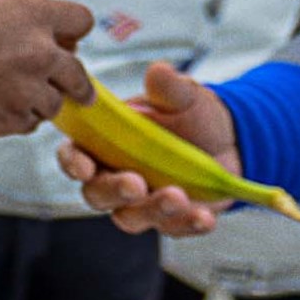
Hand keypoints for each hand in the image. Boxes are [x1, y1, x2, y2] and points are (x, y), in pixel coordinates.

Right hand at [0, 0, 95, 139]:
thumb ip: (25, 27)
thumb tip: (49, 44)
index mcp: (33, 15)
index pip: (81, 21)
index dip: (71, 35)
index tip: (64, 45)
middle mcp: (40, 51)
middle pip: (79, 74)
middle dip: (72, 82)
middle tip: (66, 88)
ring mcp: (30, 89)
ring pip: (55, 104)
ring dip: (37, 101)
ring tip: (3, 93)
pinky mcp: (16, 119)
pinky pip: (30, 123)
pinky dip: (16, 118)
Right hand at [57, 61, 234, 237]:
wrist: (226, 141)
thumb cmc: (189, 114)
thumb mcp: (183, 97)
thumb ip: (169, 88)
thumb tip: (160, 71)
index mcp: (104, 143)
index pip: (74, 155)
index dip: (73, 162)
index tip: (84, 166)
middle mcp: (115, 175)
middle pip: (97, 193)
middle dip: (115, 191)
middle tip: (136, 184)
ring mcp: (141, 202)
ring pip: (131, 217)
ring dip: (152, 210)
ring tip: (179, 197)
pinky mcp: (169, 219)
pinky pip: (172, 228)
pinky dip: (188, 225)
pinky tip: (204, 216)